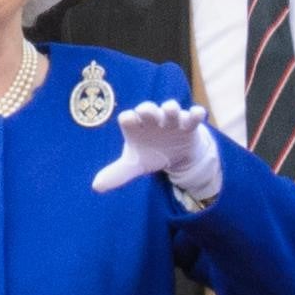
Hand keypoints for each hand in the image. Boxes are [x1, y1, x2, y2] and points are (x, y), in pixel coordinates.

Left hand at [91, 100, 221, 202]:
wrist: (175, 153)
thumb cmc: (150, 152)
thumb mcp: (134, 164)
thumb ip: (117, 173)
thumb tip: (96, 186)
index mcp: (136, 126)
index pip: (128, 119)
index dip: (128, 119)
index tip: (128, 120)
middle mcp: (152, 120)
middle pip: (147, 109)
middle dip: (147, 109)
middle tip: (147, 112)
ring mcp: (171, 120)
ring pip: (171, 108)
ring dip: (170, 109)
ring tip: (170, 111)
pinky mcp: (189, 125)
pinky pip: (193, 116)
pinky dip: (196, 114)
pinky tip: (198, 114)